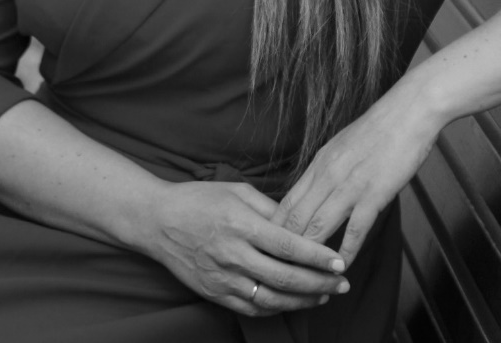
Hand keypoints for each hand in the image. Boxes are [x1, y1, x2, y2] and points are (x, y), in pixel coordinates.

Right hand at [147, 180, 349, 316]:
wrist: (158, 221)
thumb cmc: (200, 200)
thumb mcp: (237, 192)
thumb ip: (270, 209)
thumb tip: (301, 223)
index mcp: (241, 225)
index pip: (288, 246)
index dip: (317, 257)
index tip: (339, 262)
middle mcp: (233, 254)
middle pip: (284, 277)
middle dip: (319, 283)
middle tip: (342, 283)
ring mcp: (223, 278)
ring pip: (271, 299)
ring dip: (303, 301)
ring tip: (324, 296)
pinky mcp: (214, 293)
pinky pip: (251, 309)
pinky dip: (276, 309)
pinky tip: (293, 302)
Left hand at [271, 84, 440, 267]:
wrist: (407, 112)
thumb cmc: (378, 129)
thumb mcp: (341, 146)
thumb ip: (326, 170)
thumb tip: (314, 193)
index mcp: (319, 163)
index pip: (287, 202)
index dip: (275, 230)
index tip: (269, 250)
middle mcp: (328, 175)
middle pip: (296, 219)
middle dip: (285, 249)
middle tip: (279, 273)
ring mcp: (349, 186)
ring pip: (318, 227)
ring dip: (310, 257)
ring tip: (304, 280)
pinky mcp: (373, 194)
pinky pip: (354, 231)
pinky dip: (344, 254)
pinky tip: (340, 270)